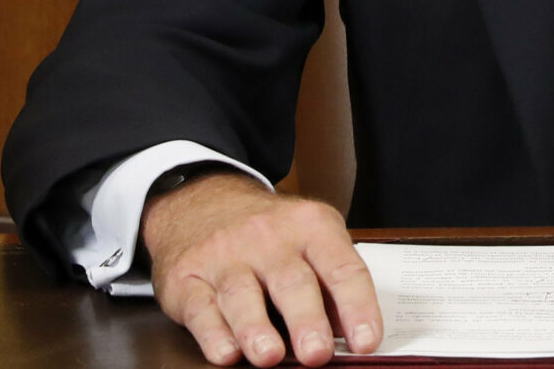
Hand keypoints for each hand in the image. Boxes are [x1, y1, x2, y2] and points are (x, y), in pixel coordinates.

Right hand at [142, 173, 382, 366]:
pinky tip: (225, 353)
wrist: (201, 201)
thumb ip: (329, 284)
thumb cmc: (268, 235)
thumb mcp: (309, 239)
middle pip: (292, 281)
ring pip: (241, 294)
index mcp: (311, 227)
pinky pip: (201, 306)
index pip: (342, 268)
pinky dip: (213, 333)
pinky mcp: (187, 277)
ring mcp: (225, 256)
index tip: (366, 342)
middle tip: (317, 353)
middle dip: (306, 320)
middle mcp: (268, 238)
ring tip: (269, 356)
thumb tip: (351, 336)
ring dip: (256, 328)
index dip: (357, 306)